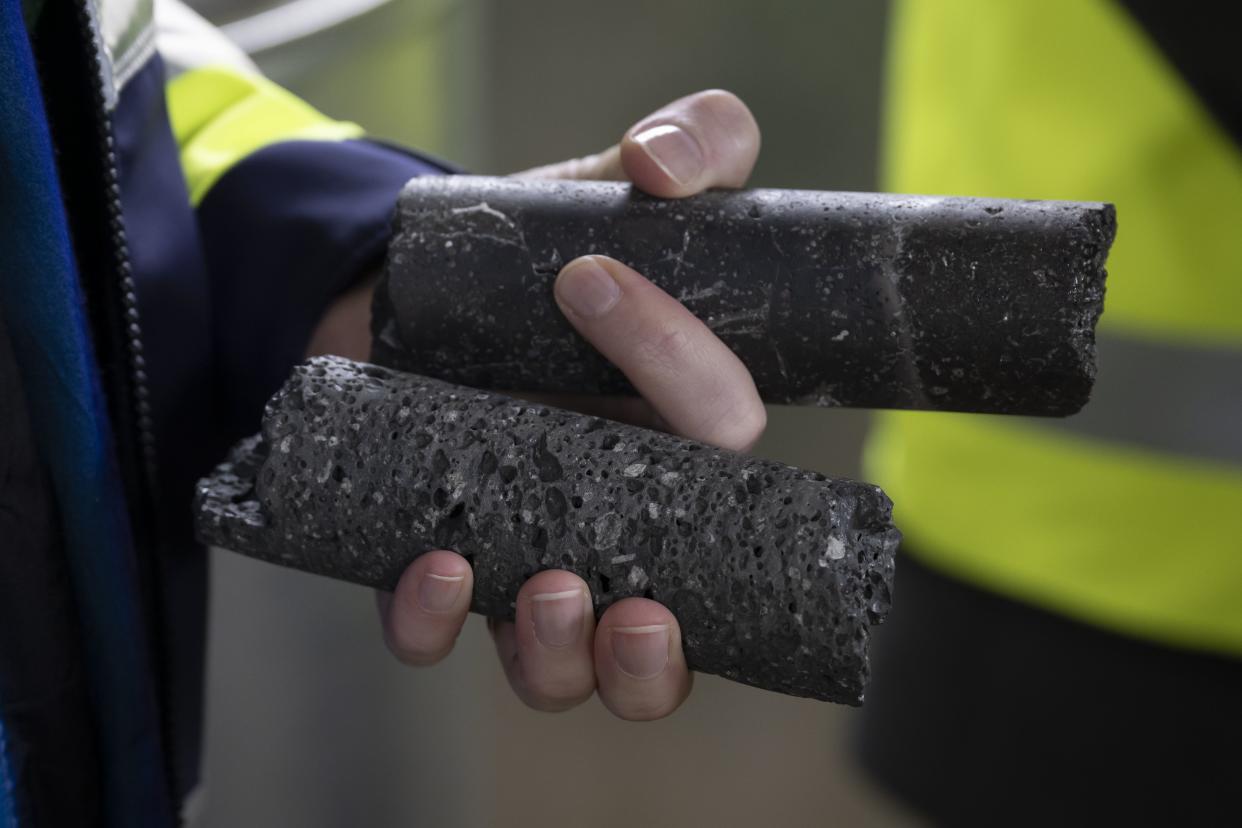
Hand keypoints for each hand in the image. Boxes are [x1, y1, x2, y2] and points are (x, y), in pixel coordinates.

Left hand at [373, 90, 764, 718]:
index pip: (722, 444)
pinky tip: (433, 569)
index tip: (592, 281)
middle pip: (665, 642)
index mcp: (682, 444)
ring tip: (542, 594)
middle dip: (658, 654)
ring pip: (562, 668)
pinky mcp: (437, 555)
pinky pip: (436, 630)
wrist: (406, 289)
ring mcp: (523, 551)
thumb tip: (669, 165)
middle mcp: (615, 524)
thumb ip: (692, 141)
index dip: (682, 373)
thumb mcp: (618, 187)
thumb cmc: (533, 257)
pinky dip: (433, 620)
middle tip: (632, 606)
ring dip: (560, 656)